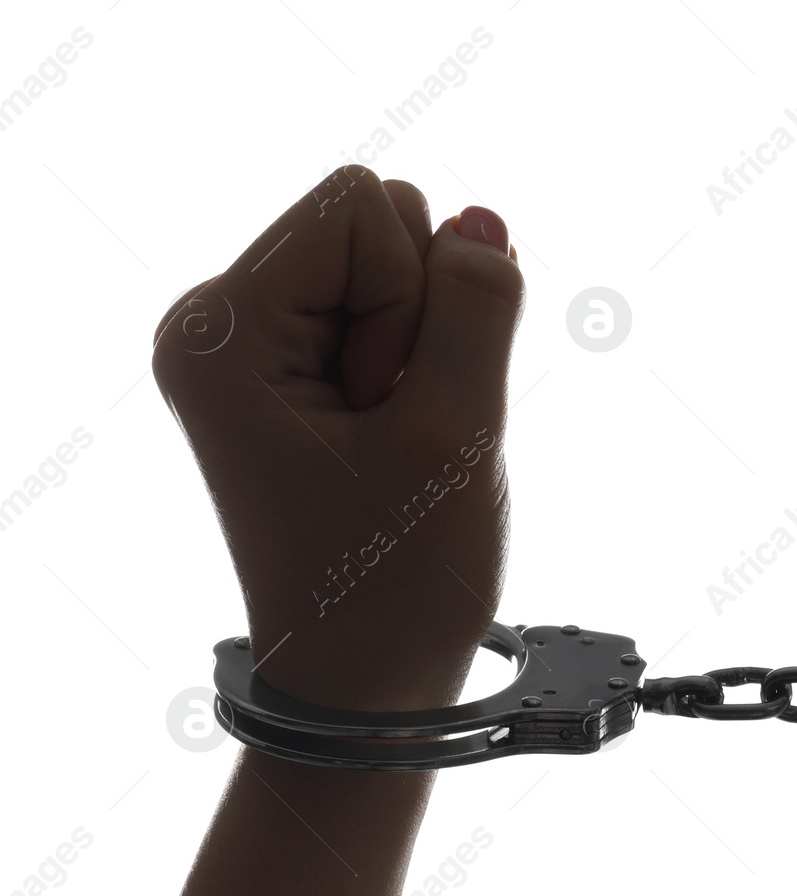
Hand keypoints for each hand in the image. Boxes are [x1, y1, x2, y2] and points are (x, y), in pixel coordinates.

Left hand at [152, 167, 524, 708]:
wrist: (363, 689)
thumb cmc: (395, 583)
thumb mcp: (456, 433)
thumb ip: (477, 307)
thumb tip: (480, 219)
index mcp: (219, 331)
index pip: (361, 206)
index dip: (412, 297)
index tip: (388, 407)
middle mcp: (218, 326)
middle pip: (374, 228)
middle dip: (417, 320)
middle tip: (393, 433)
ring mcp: (254, 352)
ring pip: (396, 272)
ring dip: (426, 353)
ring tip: (396, 446)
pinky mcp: (295, 377)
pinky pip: (393, 318)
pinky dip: (421, 371)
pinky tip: (402, 442)